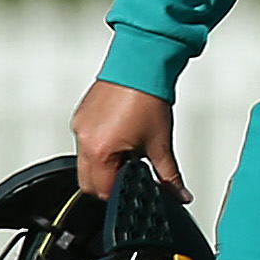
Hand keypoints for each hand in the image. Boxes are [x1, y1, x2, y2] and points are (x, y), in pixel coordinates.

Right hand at [71, 80, 184, 201]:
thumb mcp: (160, 143)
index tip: (135, 189)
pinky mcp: (80, 116)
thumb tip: (179, 194)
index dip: (121, 195)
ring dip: (104, 166)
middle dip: (109, 184)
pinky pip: (84, 143)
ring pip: (84, 164)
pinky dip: (99, 148)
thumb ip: (169, 175)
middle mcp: (84, 140)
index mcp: (100, 150)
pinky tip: (120, 138)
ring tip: (128, 152)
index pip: (103, 191)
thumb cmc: (148, 96)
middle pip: (88, 182)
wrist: (141, 64)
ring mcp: (80, 127)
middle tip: (131, 175)